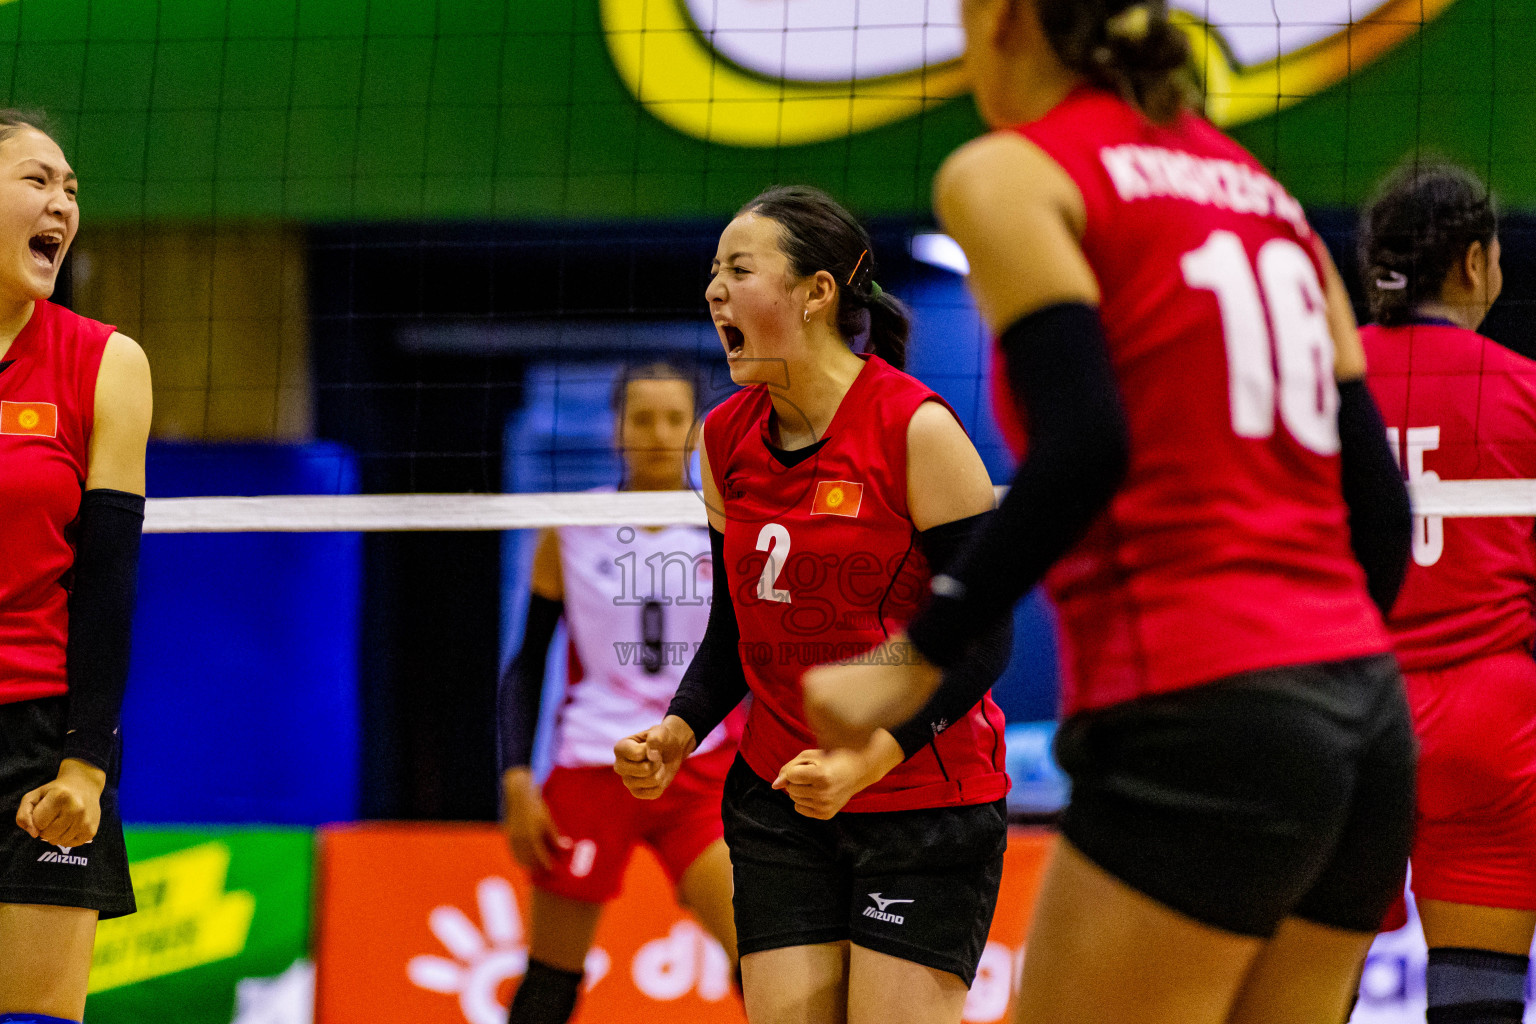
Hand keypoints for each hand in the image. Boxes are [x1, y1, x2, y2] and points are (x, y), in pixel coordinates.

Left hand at [17, 758, 104, 847]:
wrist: (84, 785)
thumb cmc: (55, 791)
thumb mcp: (34, 796)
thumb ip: (24, 814)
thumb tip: (34, 834)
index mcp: (60, 797)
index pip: (38, 823)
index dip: (37, 819)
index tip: (45, 809)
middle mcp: (76, 809)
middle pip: (47, 834)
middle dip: (45, 828)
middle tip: (52, 817)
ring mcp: (85, 821)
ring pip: (58, 841)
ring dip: (55, 834)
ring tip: (61, 821)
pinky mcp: (91, 830)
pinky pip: (70, 844)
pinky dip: (65, 839)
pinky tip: (69, 826)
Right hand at [501, 768, 568, 870]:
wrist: (518, 796)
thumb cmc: (536, 806)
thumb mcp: (548, 820)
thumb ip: (555, 836)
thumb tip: (568, 848)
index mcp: (533, 836)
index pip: (542, 857)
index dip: (549, 866)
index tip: (556, 871)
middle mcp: (521, 840)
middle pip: (531, 862)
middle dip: (539, 869)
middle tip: (548, 874)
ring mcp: (513, 839)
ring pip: (521, 859)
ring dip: (530, 866)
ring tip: (539, 871)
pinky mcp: (509, 837)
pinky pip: (514, 854)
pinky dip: (521, 860)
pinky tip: (527, 863)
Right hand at [614, 716, 695, 799]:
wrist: (669, 750)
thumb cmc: (662, 738)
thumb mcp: (662, 732)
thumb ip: (656, 736)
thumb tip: (650, 754)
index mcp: (619, 748)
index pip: (638, 754)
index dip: (653, 750)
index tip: (653, 746)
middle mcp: (619, 766)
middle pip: (645, 769)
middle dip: (657, 762)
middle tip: (657, 756)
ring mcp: (627, 781)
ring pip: (652, 780)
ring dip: (661, 771)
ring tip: (657, 765)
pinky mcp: (636, 792)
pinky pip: (655, 792)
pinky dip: (662, 783)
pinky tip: (657, 775)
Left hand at [771, 731, 904, 819]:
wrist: (858, 771)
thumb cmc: (832, 758)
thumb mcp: (810, 756)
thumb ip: (789, 768)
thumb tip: (774, 785)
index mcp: (821, 776)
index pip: (790, 776)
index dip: (795, 769)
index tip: (807, 766)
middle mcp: (824, 793)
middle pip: (790, 789)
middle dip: (795, 781)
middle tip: (811, 774)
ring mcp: (825, 806)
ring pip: (794, 800)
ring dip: (799, 790)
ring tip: (815, 783)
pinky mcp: (826, 814)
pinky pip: (800, 809)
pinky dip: (803, 801)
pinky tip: (816, 793)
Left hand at [802, 632, 942, 749]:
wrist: (906, 665)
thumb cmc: (879, 673)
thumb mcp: (840, 683)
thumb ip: (827, 707)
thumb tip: (824, 745)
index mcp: (810, 684)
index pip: (815, 720)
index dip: (838, 719)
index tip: (856, 703)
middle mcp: (814, 699)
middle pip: (823, 735)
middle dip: (844, 730)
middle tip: (866, 708)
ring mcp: (830, 714)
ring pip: (838, 745)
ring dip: (855, 737)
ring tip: (871, 712)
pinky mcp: (850, 727)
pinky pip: (853, 749)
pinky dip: (866, 741)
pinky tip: (875, 718)